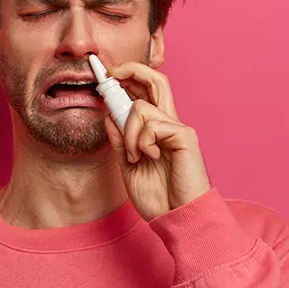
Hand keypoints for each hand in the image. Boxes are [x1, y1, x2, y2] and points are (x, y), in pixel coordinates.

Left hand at [103, 62, 211, 220]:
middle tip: (110, 74)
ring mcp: (177, 128)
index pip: (144, 93)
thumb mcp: (127, 166)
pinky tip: (148, 157)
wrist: (177, 218)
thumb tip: (108, 115)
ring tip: (132, 156)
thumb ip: (120, 141)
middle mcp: (168, 123)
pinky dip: (141, 141)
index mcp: (156, 129)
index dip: (126, 78)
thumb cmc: (158, 197)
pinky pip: (152, 124)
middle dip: (130, 69)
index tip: (104, 73)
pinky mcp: (184, 136)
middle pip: (155, 80)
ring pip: (141, 107)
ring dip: (128, 132)